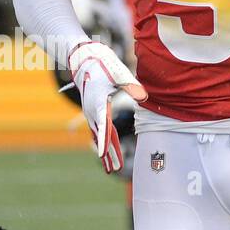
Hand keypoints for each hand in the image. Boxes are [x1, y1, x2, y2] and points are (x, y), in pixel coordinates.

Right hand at [67, 40, 145, 173]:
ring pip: (100, 135)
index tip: (103, 155)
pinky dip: (104, 142)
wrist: (84, 60)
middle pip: (102, 136)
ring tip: (111, 168)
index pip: (102, 126)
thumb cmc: (103, 66)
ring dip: (106, 151)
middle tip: (114, 170)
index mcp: (99, 103)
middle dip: (108, 154)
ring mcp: (91, 112)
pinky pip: (99, 130)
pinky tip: (107, 153)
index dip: (103, 142)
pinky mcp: (93, 111)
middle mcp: (93, 111)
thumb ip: (131, 86)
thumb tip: (144, 97)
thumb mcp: (118, 74)